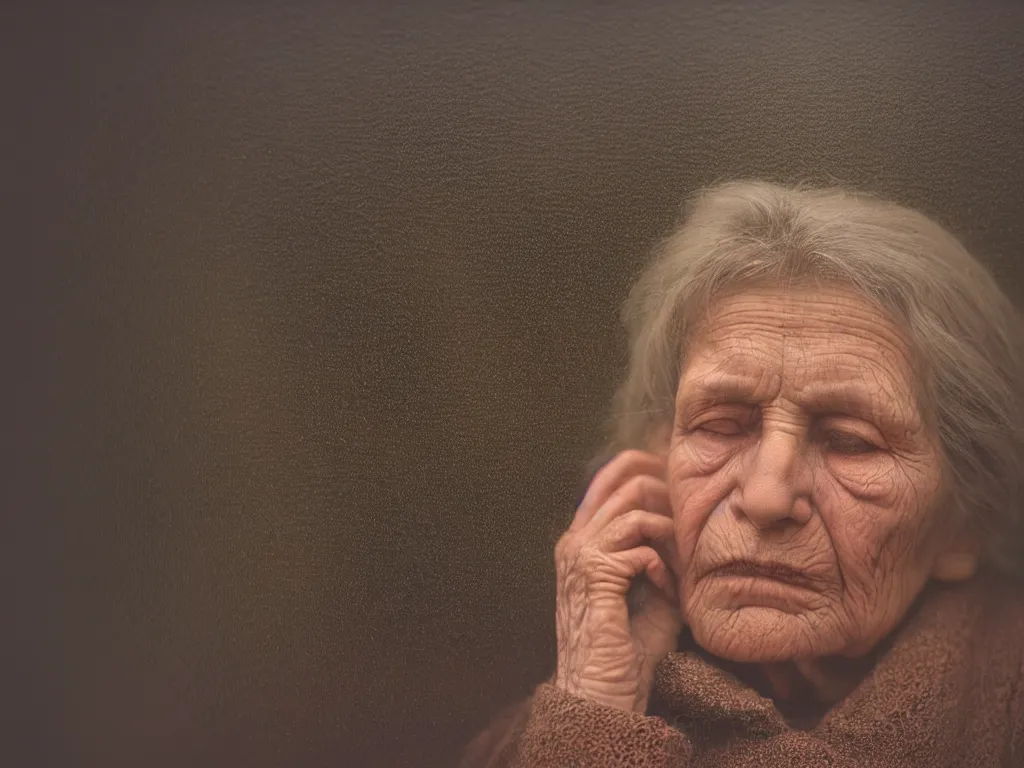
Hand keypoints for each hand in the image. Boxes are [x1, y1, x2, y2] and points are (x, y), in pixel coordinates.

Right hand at [552, 450, 682, 713]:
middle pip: (626, 480)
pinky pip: (641, 547)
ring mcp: (580, 553)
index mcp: (582, 538)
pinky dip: (663, 566)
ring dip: (670, 532)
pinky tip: (667, 590)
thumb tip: (689, 524)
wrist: (602, 693)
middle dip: (669, 499)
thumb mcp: (647, 588)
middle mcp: (575, 538)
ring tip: (681, 564)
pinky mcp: (595, 573)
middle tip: (690, 530)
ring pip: (635, 506)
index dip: (649, 470)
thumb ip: (658, 551)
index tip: (683, 493)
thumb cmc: (628, 648)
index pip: (610, 476)